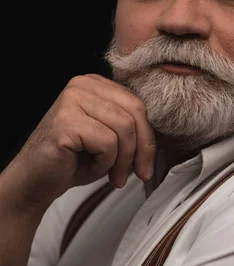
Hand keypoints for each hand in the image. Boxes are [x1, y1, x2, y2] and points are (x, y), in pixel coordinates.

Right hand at [4, 74, 155, 210]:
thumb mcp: (111, 140)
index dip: (149, 137)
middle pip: (136, 113)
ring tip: (112, 175)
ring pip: (124, 128)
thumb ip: (132, 129)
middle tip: (139, 173)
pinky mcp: (66, 120)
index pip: (139, 104)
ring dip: (123, 159)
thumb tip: (164, 137)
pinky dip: (105, 162)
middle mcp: (83, 84)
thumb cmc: (74, 161)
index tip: (146, 164)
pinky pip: (107, 142)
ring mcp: (72, 100)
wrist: (37, 181)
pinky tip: (91, 166)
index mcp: (96, 84)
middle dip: (142, 149)